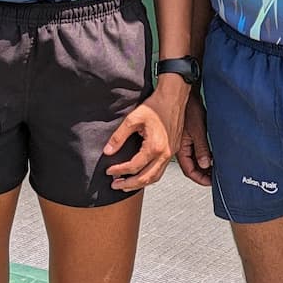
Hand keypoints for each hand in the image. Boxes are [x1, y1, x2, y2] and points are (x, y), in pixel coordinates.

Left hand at [103, 77, 187, 191]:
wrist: (174, 97)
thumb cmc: (156, 105)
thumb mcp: (133, 119)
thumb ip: (119, 137)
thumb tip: (108, 151)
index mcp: (154, 147)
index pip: (133, 167)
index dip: (119, 170)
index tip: (109, 171)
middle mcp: (165, 154)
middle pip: (145, 178)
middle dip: (128, 184)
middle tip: (115, 185)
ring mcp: (171, 153)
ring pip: (155, 177)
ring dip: (140, 183)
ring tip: (127, 184)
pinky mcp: (174, 150)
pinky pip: (161, 170)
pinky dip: (150, 176)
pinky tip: (142, 174)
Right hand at [177, 90, 211, 185]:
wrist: (185, 93)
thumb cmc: (188, 107)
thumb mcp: (197, 130)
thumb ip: (201, 148)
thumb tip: (205, 164)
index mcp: (179, 148)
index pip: (189, 170)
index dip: (200, 178)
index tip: (210, 182)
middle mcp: (180, 147)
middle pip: (191, 167)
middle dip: (203, 174)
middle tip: (215, 177)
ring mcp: (184, 142)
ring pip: (193, 160)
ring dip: (203, 166)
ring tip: (215, 169)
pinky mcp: (188, 136)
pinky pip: (194, 151)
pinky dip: (203, 156)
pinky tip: (211, 156)